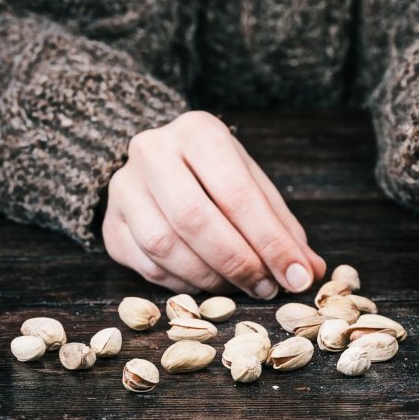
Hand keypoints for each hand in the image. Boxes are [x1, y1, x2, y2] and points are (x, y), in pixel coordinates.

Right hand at [102, 111, 325, 296]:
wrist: (161, 165)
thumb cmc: (217, 177)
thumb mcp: (253, 186)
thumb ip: (281, 227)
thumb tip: (308, 272)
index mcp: (199, 132)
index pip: (238, 193)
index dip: (270, 241)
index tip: (296, 275)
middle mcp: (153, 151)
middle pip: (196, 219)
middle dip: (239, 262)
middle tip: (267, 287)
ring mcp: (124, 187)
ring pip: (165, 245)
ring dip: (210, 277)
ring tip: (240, 287)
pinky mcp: (110, 223)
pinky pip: (145, 266)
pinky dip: (182, 284)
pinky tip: (207, 284)